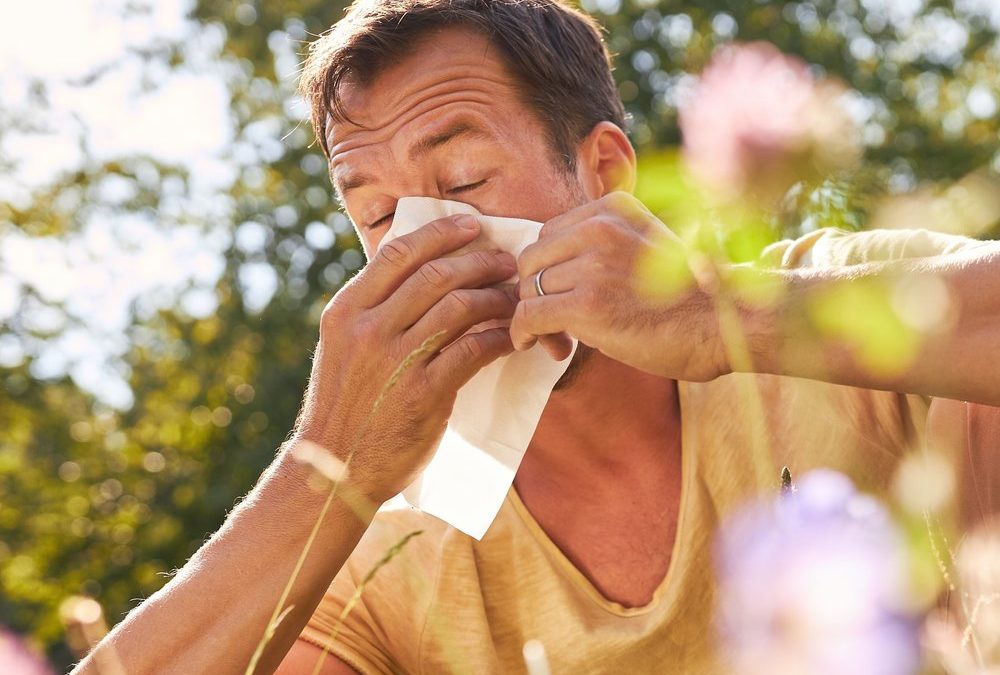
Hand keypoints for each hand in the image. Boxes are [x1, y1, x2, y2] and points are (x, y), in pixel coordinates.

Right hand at [293, 214, 516, 503]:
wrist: (336, 471)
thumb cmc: (347, 407)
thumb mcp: (343, 348)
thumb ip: (374, 312)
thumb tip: (420, 273)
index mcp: (346, 310)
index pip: (398, 252)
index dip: (440, 233)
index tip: (471, 225)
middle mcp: (367, 329)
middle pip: (435, 274)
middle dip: (479, 261)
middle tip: (507, 262)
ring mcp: (395, 360)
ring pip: (459, 306)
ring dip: (496, 296)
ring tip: (515, 296)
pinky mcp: (424, 393)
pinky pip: (473, 349)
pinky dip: (499, 336)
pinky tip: (513, 335)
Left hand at [510, 192, 728, 381]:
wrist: (723, 326)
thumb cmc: (687, 298)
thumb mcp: (644, 247)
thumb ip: (601, 248)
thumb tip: (550, 275)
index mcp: (613, 209)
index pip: (549, 234)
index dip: (548, 269)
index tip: (560, 297)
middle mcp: (599, 229)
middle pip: (532, 260)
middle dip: (535, 293)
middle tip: (553, 325)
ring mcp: (592, 265)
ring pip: (528, 289)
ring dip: (535, 319)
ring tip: (557, 341)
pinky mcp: (587, 305)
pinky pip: (529, 315)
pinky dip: (522, 332)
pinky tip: (531, 344)